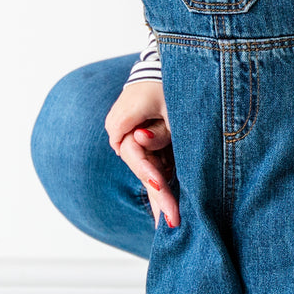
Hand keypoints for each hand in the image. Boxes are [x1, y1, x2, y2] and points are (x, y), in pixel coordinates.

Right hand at [104, 81, 179, 228]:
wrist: (166, 66)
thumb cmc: (167, 81)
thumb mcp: (168, 102)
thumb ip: (159, 126)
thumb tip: (141, 140)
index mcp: (122, 127)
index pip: (138, 156)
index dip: (150, 173)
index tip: (161, 187)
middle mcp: (124, 139)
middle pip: (145, 173)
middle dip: (160, 198)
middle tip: (171, 223)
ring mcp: (137, 145)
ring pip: (152, 176)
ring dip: (163, 199)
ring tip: (169, 227)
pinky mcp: (152, 146)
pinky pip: (160, 170)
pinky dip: (167, 189)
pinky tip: (168, 215)